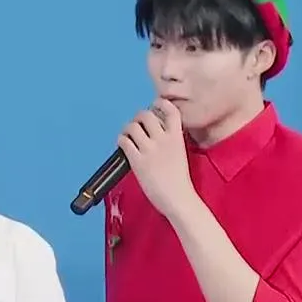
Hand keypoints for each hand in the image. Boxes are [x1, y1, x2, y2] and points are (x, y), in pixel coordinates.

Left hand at [118, 99, 196, 217]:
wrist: (178, 198)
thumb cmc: (179, 180)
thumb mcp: (180, 153)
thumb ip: (171, 140)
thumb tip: (157, 131)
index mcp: (177, 137)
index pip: (171, 110)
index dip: (161, 104)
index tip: (155, 105)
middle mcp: (163, 140)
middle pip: (146, 115)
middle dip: (139, 117)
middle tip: (137, 125)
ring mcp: (150, 150)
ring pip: (133, 126)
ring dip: (128, 128)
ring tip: (128, 135)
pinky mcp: (137, 160)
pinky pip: (124, 141)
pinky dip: (121, 140)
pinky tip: (123, 145)